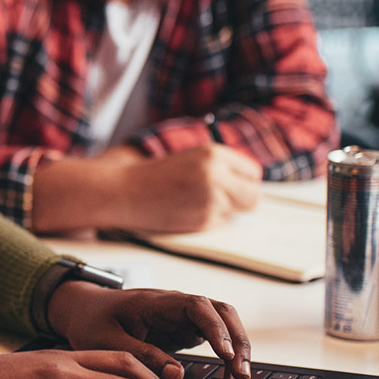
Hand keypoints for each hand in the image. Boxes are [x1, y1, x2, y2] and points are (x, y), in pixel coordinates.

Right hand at [32, 144, 259, 233]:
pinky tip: (188, 211)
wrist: (125, 191)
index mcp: (214, 154)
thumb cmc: (155, 175)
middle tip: (227, 200)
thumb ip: (221, 168)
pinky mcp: (203, 220)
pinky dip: (210, 220)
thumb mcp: (192, 158)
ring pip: (238, 212)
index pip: (253, 172)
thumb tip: (251, 186)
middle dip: (244, 200)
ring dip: (224, 211)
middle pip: (254, 196)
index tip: (236, 184)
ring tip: (198, 203)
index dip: (244, 180)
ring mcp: (212, 199)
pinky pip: (220, 223)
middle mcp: (217, 175)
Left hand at [47, 281, 251, 378]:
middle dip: (238, 342)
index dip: (215, 329)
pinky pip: (215, 340)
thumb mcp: (106, 341)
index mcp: (156, 302)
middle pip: (221, 312)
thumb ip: (140, 355)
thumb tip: (177, 374)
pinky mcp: (185, 331)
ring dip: (237, 351)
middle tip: (241, 377)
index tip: (226, 355)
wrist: (85, 311)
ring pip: (224, 325)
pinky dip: (227, 359)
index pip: (197, 306)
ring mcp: (183, 317)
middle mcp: (176, 305)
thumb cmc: (92, 321)